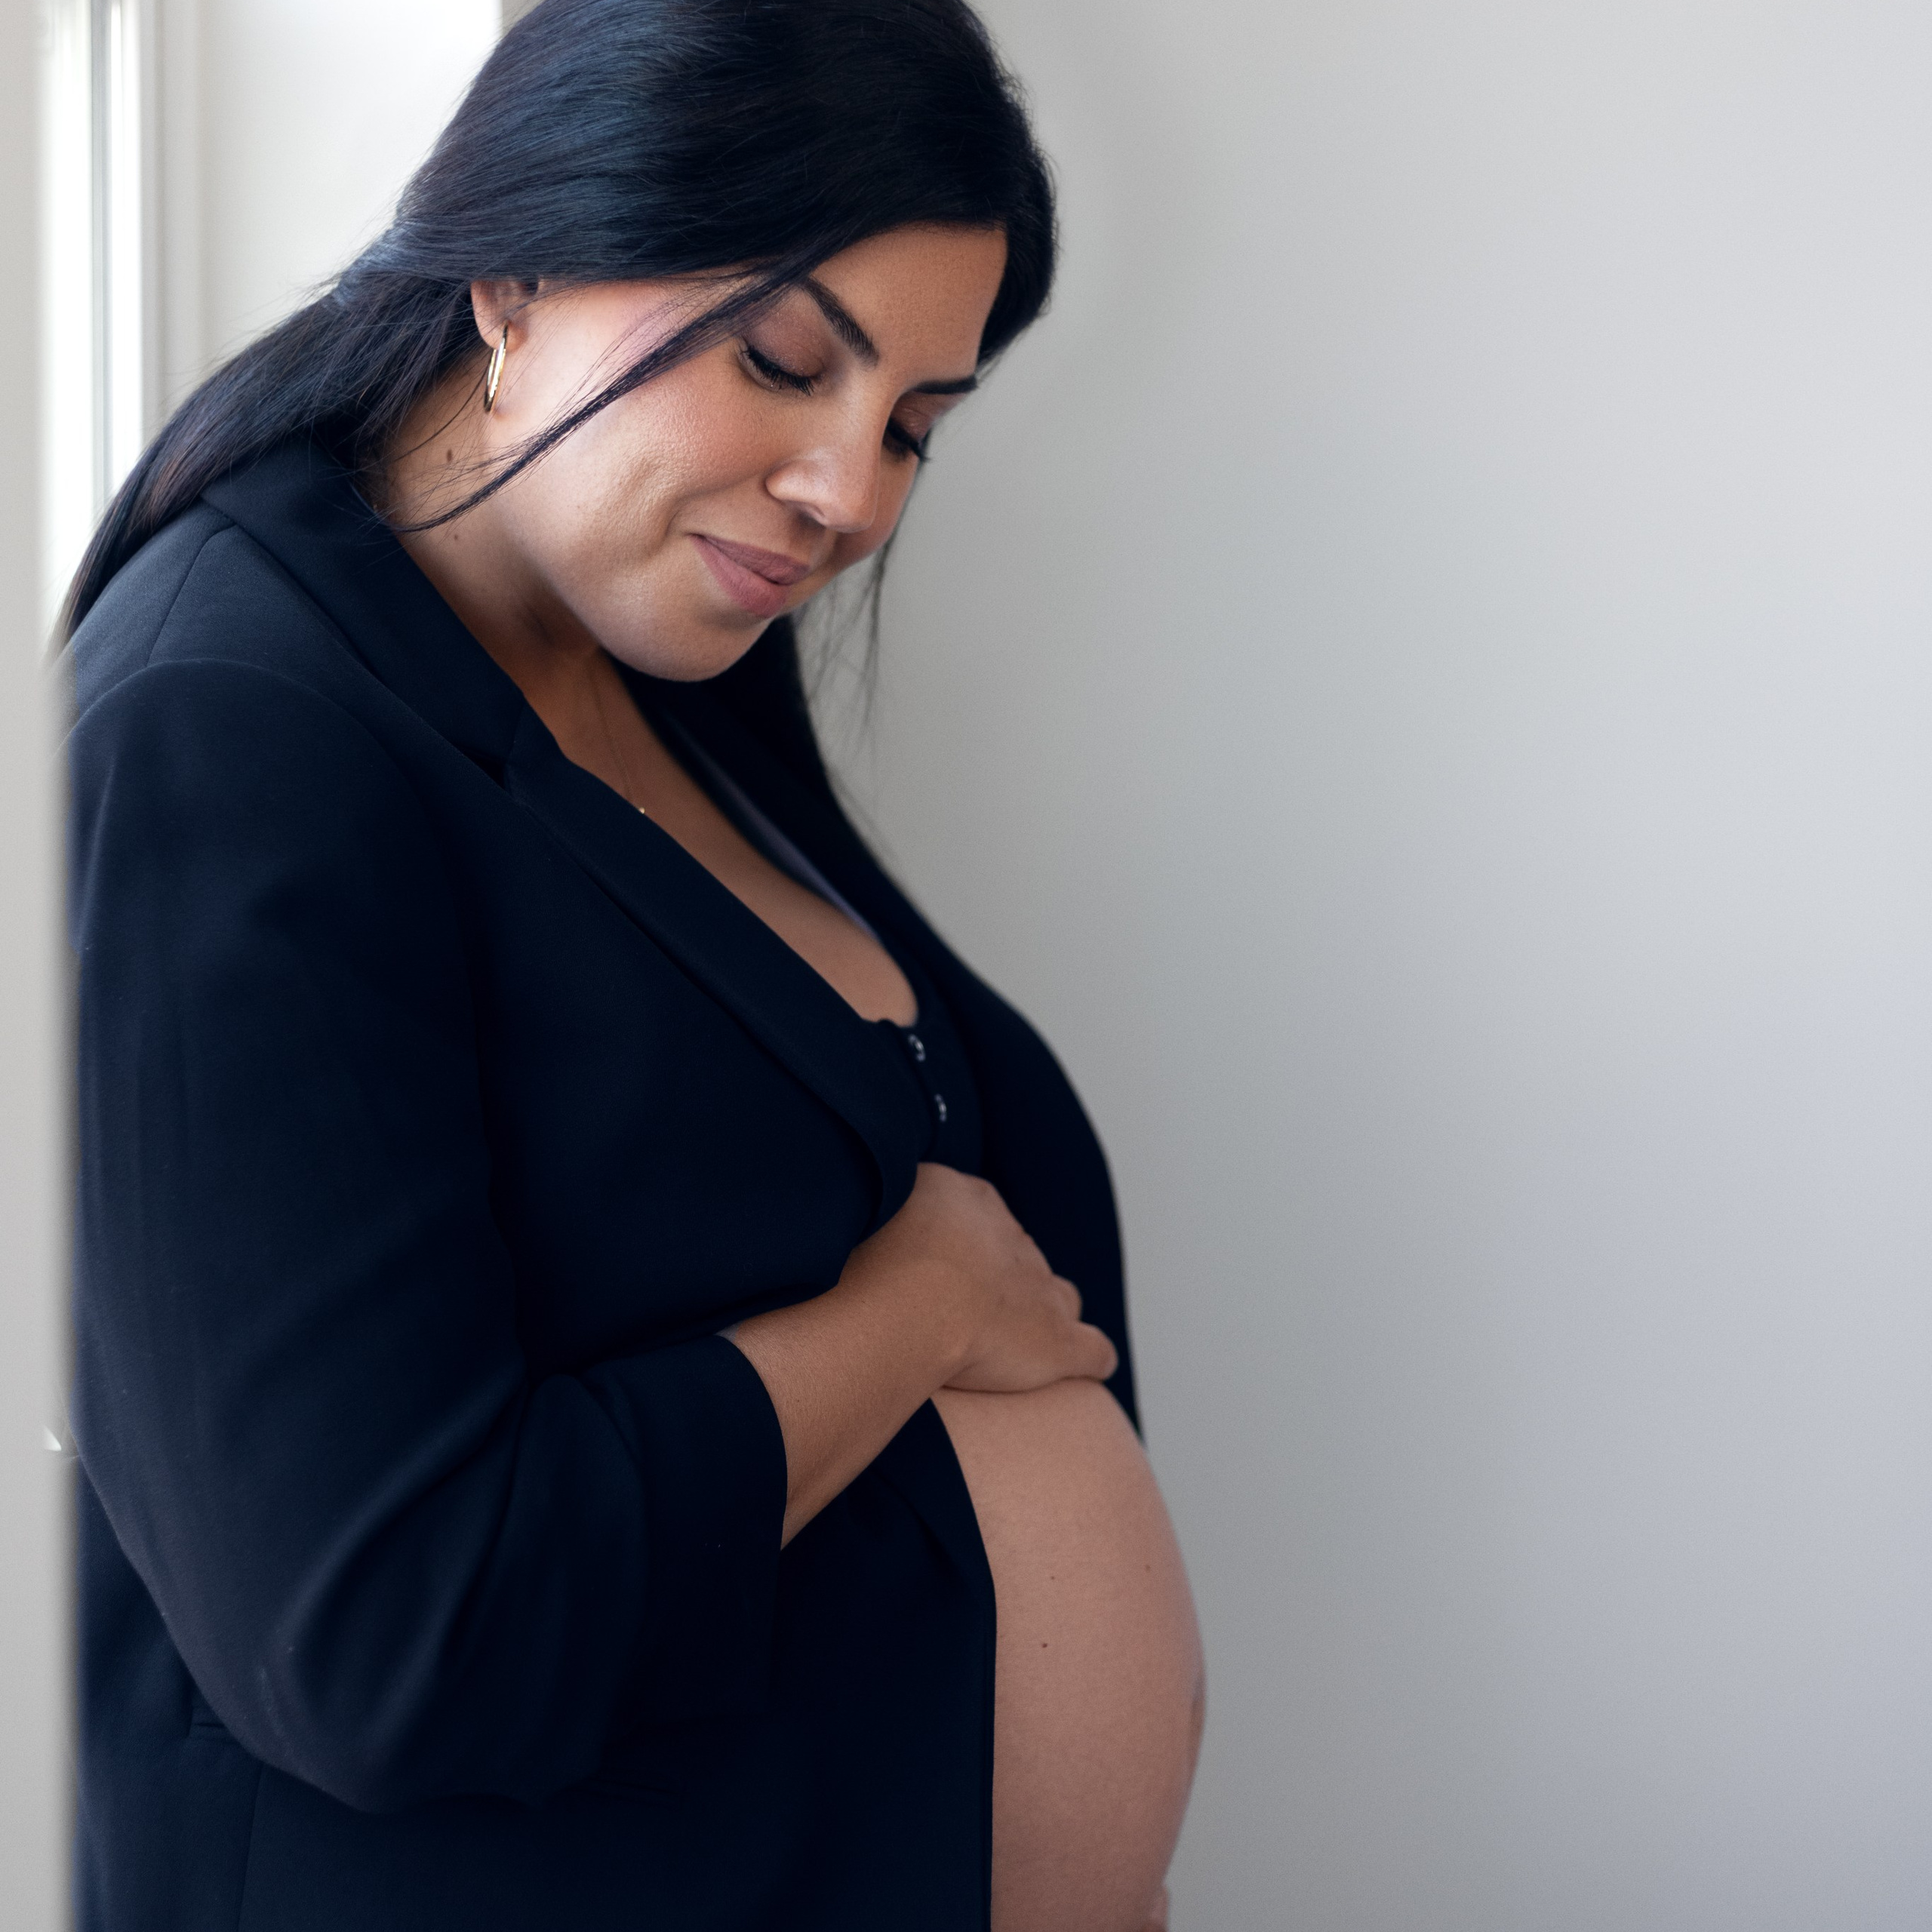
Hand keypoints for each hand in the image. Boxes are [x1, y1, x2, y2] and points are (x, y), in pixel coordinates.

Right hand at [842, 1163, 1117, 1393]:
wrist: (910, 1301)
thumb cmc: (874, 1260)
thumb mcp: (868, 1207)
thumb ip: (879, 1209)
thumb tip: (870, 1216)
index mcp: (971, 1202)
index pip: (979, 1218)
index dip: (960, 1250)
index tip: (936, 1274)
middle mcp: (1013, 1240)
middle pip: (1018, 1257)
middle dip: (1000, 1283)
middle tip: (962, 1317)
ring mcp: (1043, 1292)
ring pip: (1059, 1297)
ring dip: (1043, 1316)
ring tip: (1015, 1345)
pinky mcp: (1060, 1342)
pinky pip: (1093, 1349)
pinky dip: (1091, 1358)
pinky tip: (1088, 1368)